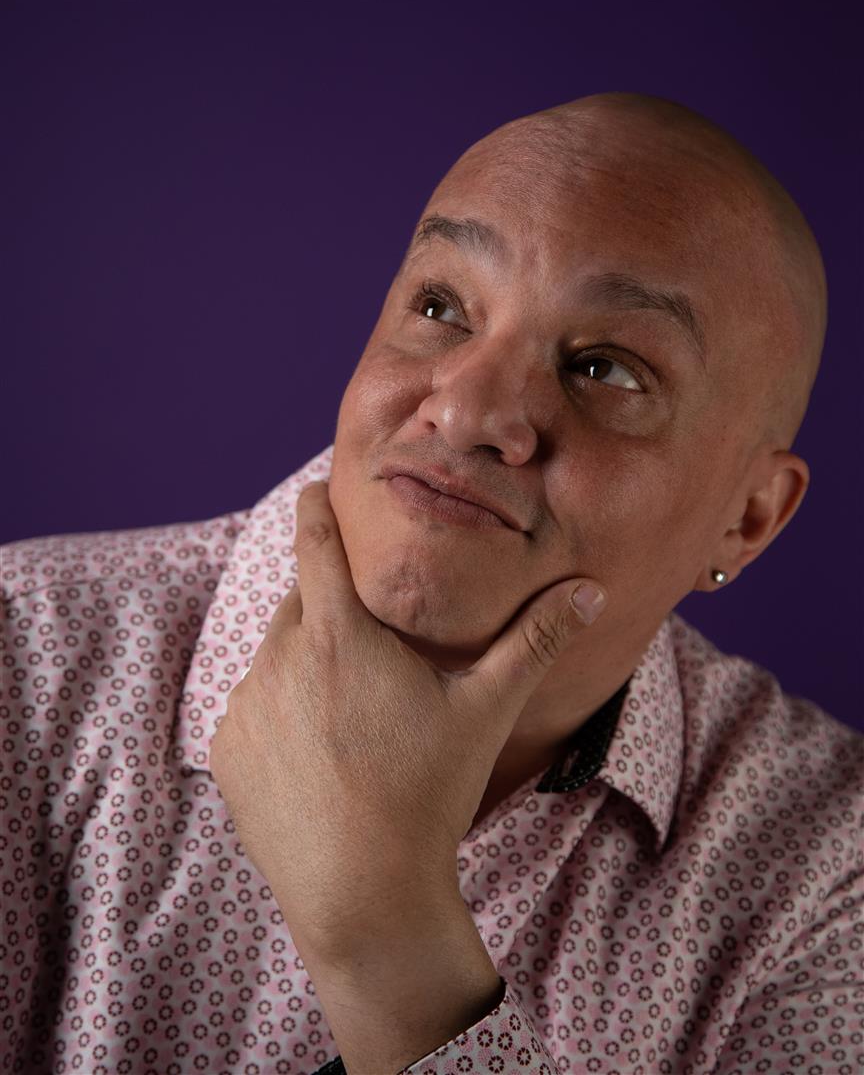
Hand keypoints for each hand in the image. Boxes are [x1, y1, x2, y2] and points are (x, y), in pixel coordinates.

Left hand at [209, 479, 607, 952]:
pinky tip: (318, 754)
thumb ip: (535, 641)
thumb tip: (592, 590)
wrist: (363, 896)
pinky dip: (279, 713)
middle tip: (371, 647)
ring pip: (276, 658)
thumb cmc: (428, 794)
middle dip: (332, 611)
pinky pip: (252, 707)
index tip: (316, 488)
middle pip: (301, 606)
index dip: (318, 507)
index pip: (315, 541)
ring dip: (306, 665)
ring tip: (351, 716)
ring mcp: (246, 706)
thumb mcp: (486, 711)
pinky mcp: (225, 751)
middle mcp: (279, 659)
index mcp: (339, 635)